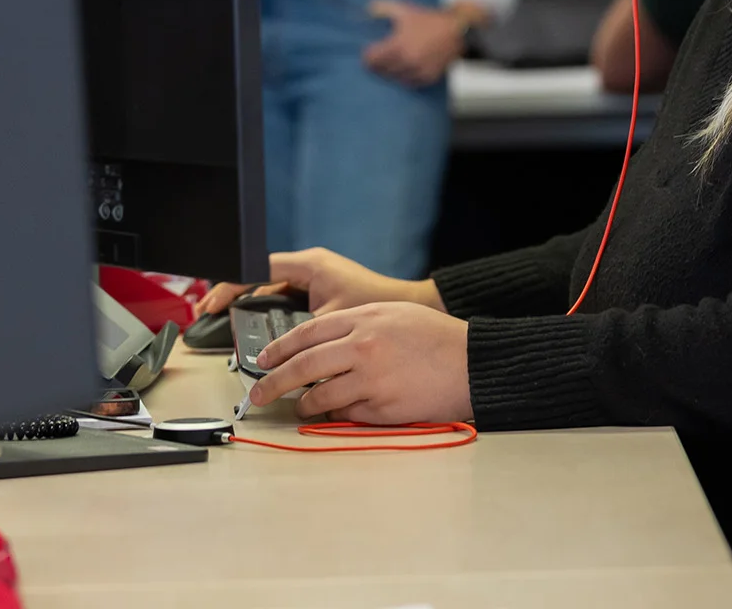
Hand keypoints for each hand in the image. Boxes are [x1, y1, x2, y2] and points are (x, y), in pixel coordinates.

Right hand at [195, 247, 444, 317]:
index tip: (213, 302)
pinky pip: (284, 298)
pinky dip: (267, 311)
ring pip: (270, 289)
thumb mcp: (336, 319)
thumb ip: (306, 335)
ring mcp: (313, 278)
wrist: (414, 306)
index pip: (258, 268)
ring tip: (222, 318)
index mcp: (310, 265)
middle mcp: (309, 267)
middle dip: (232, 294)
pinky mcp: (320, 291)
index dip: (231, 285)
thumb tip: (279, 356)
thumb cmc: (378, 306)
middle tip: (207, 311)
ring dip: (248, 303)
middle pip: (259, 277)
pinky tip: (255, 328)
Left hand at [248, 301, 472, 424]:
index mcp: (363, 319)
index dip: (279, 349)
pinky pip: (347, 417)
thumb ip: (357, 325)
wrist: (472, 362)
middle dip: (274, 383)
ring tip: (300, 407)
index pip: (306, 333)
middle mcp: (363, 347)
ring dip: (305, 405)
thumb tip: (319, 345)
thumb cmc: (436, 338)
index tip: (264, 360)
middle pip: (303, 367)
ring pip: (320, 397)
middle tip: (259, 395)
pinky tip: (337, 414)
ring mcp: (372, 379)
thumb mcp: (393, 315)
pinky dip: (337, 417)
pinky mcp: (383, 408)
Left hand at [362, 0, 476, 86]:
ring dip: (390, 73)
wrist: (457, 30)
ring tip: (390, 66)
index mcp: (397, 44)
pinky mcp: (428, 77)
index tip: (368, 54)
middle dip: (377, 65)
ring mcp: (418, 70)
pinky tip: (404, 71)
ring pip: (395, 78)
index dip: (367, 57)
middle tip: (377, 61)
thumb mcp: (405, 10)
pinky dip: (405, 78)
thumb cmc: (429, 20)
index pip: (372, 59)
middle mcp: (406, 60)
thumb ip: (383, 8)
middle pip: (382, 71)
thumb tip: (367, 9)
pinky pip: (410, 83)